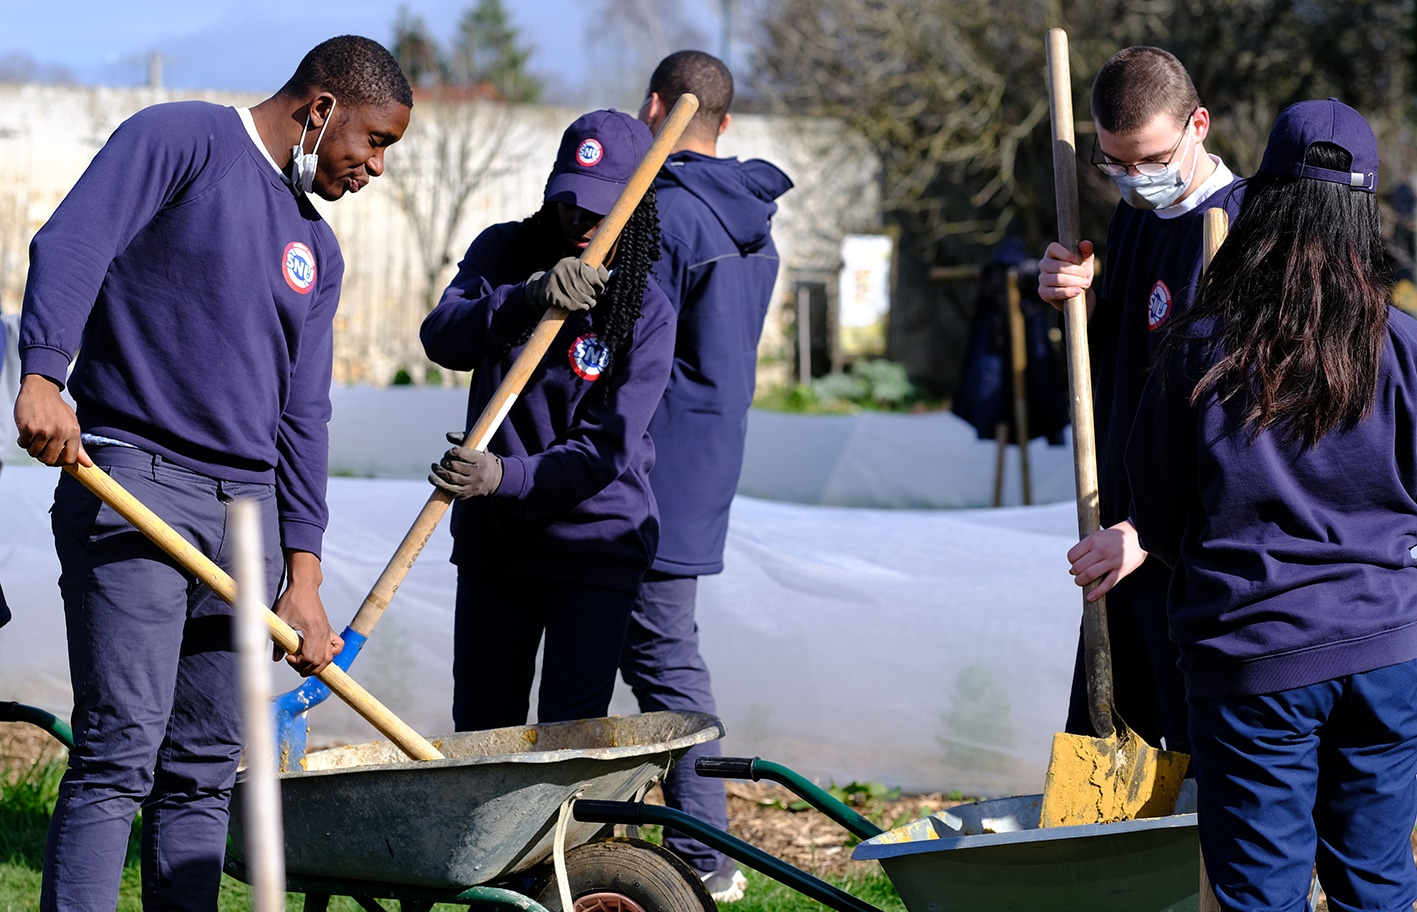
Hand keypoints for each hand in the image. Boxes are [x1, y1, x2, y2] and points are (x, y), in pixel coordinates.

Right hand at [15, 374, 89, 466]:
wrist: (40, 390)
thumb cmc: (56, 409)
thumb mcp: (71, 424)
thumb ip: (78, 445)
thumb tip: (87, 464)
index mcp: (73, 432)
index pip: (69, 459)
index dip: (60, 462)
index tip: (54, 457)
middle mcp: (60, 432)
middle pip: (50, 460)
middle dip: (44, 456)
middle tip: (42, 446)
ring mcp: (44, 431)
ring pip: (34, 453)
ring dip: (32, 447)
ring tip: (35, 435)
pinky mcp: (29, 428)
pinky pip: (23, 445)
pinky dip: (23, 440)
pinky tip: (28, 430)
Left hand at [271, 551, 341, 675]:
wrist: (304, 587)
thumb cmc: (291, 601)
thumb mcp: (280, 620)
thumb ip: (277, 641)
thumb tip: (276, 659)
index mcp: (313, 631)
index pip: (311, 657)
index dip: (299, 663)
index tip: (289, 657)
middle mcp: (324, 633)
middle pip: (321, 661)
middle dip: (306, 668)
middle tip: (294, 662)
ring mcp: (328, 632)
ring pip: (329, 657)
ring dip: (317, 666)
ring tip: (304, 664)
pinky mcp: (329, 630)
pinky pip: (337, 646)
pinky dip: (331, 655)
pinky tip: (319, 654)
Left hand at [430, 431, 503, 498]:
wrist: (494, 480)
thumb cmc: (481, 459)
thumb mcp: (478, 446)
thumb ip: (463, 438)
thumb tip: (448, 436)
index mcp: (481, 460)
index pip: (460, 453)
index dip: (451, 452)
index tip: (450, 452)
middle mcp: (478, 474)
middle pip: (454, 466)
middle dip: (444, 462)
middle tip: (443, 460)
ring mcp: (472, 486)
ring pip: (450, 478)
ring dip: (438, 472)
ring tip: (435, 467)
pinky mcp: (465, 494)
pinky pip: (449, 491)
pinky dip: (438, 484)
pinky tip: (433, 478)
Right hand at [529, 257, 608, 311]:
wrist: (540, 288)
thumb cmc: (564, 277)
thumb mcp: (574, 266)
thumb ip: (590, 268)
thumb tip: (606, 277)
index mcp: (573, 263)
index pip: (596, 275)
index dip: (600, 282)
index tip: (598, 285)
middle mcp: (568, 273)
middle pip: (594, 289)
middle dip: (595, 293)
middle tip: (591, 293)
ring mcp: (564, 287)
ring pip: (590, 299)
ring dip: (590, 302)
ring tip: (586, 299)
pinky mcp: (562, 300)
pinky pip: (583, 307)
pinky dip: (584, 307)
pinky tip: (580, 304)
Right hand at [1038, 240, 1094, 311]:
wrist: (1078, 291)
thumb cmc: (1080, 272)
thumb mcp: (1086, 261)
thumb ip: (1087, 252)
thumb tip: (1086, 244)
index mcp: (1052, 253)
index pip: (1053, 248)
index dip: (1064, 253)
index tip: (1076, 260)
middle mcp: (1044, 264)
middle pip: (1058, 266)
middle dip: (1075, 271)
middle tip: (1087, 275)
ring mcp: (1042, 278)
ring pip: (1057, 279)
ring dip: (1074, 282)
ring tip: (1085, 284)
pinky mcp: (1043, 292)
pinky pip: (1054, 292)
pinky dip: (1067, 292)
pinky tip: (1077, 291)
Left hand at [1067, 520, 1146, 601]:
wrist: (1139, 535)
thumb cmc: (1116, 537)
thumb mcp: (1098, 535)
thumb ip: (1087, 548)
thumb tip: (1073, 565)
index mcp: (1094, 540)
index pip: (1072, 555)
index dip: (1072, 562)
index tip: (1075, 563)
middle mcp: (1101, 550)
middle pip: (1079, 567)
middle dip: (1075, 573)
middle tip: (1078, 574)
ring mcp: (1112, 561)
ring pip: (1089, 575)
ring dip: (1081, 582)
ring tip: (1081, 582)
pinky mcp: (1121, 571)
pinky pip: (1107, 584)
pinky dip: (1097, 592)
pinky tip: (1090, 597)